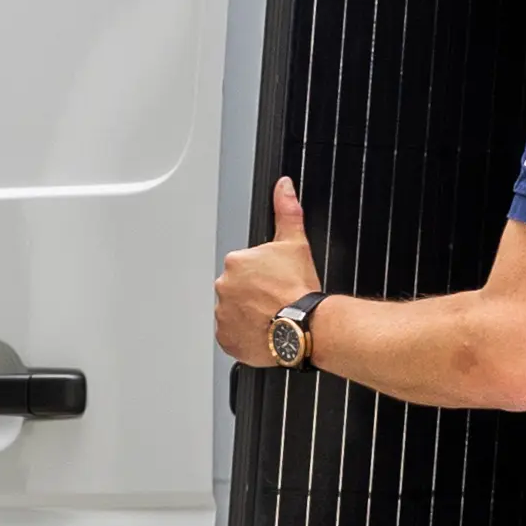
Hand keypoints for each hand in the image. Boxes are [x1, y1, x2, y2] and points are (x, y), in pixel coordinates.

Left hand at [214, 176, 322, 365]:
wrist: (303, 327)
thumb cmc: (298, 289)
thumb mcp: (296, 243)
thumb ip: (287, 211)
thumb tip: (283, 186)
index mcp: (236, 262)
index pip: (245, 267)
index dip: (263, 275)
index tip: (276, 282)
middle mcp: (224, 287)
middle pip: (237, 289)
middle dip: (253, 294)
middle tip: (276, 300)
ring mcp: (223, 314)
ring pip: (234, 312)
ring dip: (249, 314)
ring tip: (272, 318)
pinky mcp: (226, 339)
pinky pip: (232, 335)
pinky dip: (245, 335)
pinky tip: (264, 332)